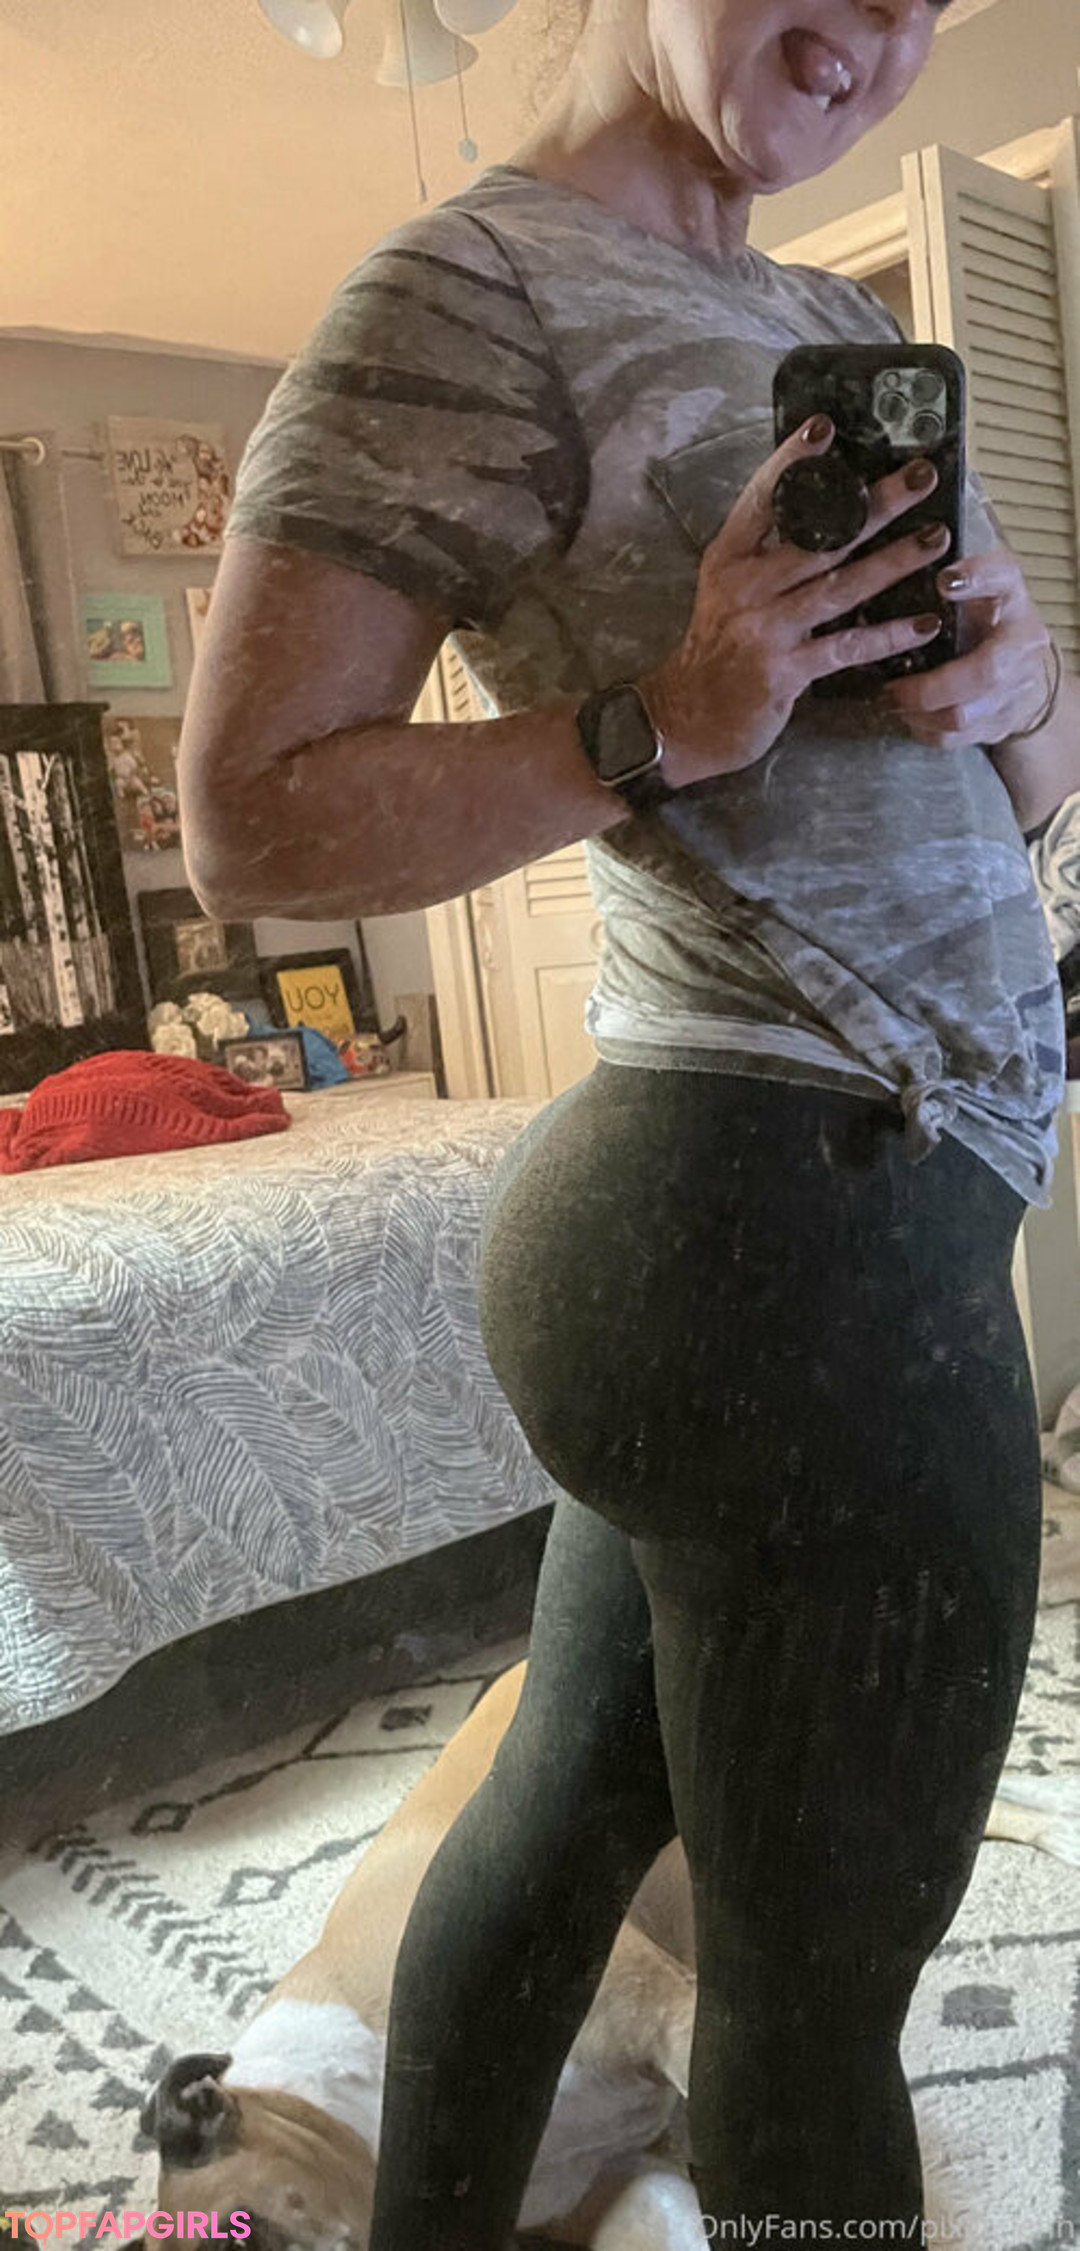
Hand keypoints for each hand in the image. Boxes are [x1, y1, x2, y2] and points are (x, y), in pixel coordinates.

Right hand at [640, 417, 951, 786]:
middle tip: (921, 475)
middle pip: (820, 536)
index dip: (792, 462)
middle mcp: (746, 587)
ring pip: (841, 586)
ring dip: (894, 561)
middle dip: (875, 502)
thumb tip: (826, 520)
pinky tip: (924, 623)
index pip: (763, 499)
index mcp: (729, 560)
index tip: (825, 426)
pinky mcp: (783, 671)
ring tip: (936, 539)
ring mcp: (765, 629)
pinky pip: (845, 647)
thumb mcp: (726, 593)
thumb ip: (766, 558)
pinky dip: (887, 635)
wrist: (680, 721)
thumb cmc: (714, 653)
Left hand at [882, 545, 1052, 749]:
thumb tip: (906, 546)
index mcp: (1012, 593)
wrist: (1021, 670)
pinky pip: (955, 737)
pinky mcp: (999, 722)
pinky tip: (907, 715)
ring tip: (891, 699)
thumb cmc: (984, 615)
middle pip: (984, 672)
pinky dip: (924, 729)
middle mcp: (1023, 641)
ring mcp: (1016, 688)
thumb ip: (950, 569)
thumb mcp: (973, 582)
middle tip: (892, 684)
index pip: (1002, 578)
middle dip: (930, 685)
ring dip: (919, 711)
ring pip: (963, 713)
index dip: (976, 579)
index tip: (945, 580)